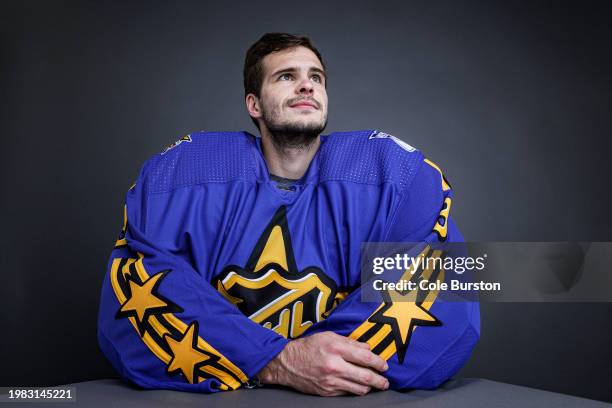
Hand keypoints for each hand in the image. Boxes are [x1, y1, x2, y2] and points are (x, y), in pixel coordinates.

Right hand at [258, 331, 389, 395]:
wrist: (287, 363)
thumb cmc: (308, 347)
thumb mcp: (329, 336)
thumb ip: (350, 342)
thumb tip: (367, 347)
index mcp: (336, 348)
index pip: (365, 357)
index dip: (379, 362)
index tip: (384, 365)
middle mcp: (335, 365)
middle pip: (366, 376)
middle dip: (380, 380)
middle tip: (385, 381)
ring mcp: (331, 380)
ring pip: (359, 388)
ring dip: (369, 387)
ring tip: (374, 384)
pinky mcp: (327, 392)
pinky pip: (347, 392)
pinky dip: (355, 389)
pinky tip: (357, 386)